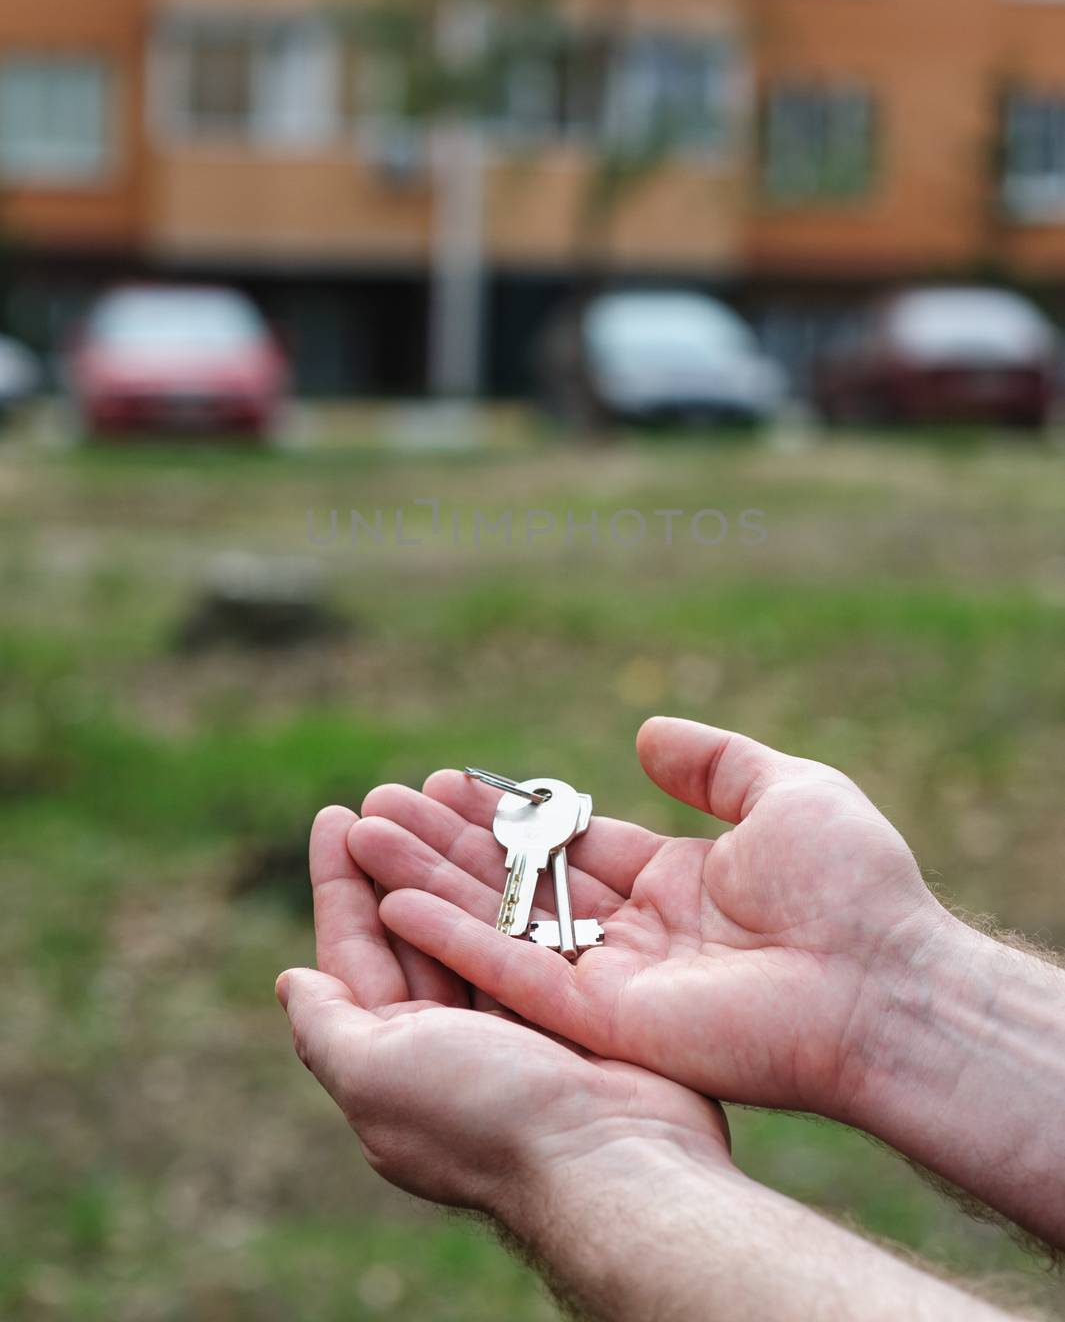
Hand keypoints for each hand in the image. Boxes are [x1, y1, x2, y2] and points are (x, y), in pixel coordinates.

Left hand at [276, 803, 729, 1217]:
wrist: (612, 1162)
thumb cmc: (484, 1118)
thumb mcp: (377, 1076)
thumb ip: (327, 1027)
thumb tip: (289, 983)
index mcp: (394, 1056)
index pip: (353, 952)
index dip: (340, 883)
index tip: (338, 816)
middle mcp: (449, 1036)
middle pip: (412, 924)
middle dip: (400, 852)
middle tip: (395, 789)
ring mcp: (514, 1018)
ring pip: (474, 915)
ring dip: (455, 853)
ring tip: (447, 787)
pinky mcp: (574, 1003)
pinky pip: (535, 924)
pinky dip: (521, 877)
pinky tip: (516, 830)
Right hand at [347, 717, 945, 1123]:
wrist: (881, 977)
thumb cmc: (853, 885)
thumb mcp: (787, 791)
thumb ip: (713, 762)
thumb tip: (645, 731)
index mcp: (678, 884)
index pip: (570, 844)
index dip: (508, 814)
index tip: (446, 782)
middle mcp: (636, 934)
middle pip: (521, 883)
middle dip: (449, 844)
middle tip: (378, 804)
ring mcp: (616, 981)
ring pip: (501, 925)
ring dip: (430, 883)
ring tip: (361, 837)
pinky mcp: (604, 1021)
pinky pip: (513, 975)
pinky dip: (453, 939)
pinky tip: (392, 900)